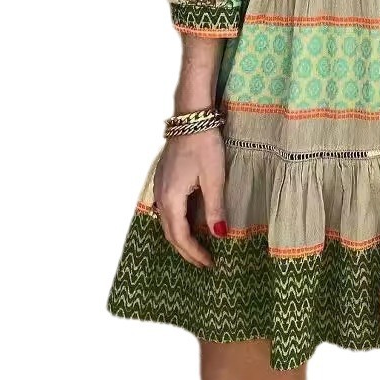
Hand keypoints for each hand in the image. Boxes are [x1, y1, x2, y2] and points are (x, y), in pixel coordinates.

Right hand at [152, 127, 226, 268]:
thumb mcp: (214, 177)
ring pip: (167, 221)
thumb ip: (215, 207)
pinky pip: (167, 208)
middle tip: (204, 262)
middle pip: (170, 232)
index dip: (194, 253)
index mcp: (172, 198)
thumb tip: (219, 234)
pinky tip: (189, 222)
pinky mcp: (165, 178)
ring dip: (180, 237)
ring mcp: (160, 186)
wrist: (191, 116)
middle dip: (186, 250)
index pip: (180, 236)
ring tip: (197, 247)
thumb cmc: (204, 144)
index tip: (209, 263)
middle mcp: (161, 195)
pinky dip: (178, 222)